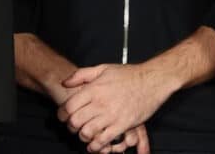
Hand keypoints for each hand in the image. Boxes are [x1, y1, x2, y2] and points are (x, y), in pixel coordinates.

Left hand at [58, 64, 172, 151]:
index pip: (69, 106)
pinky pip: (104, 140)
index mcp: (94, 89)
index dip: (61, 114)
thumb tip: (65, 83)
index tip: (62, 117)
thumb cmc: (128, 74)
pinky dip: (96, 146)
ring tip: (84, 135)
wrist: (152, 80)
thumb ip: (81, 75)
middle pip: (75, 122)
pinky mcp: (123, 125)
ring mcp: (111, 115)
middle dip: (71, 127)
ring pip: (87, 133)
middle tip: (73, 127)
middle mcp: (100, 102)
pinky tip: (94, 145)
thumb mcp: (103, 68)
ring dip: (82, 137)